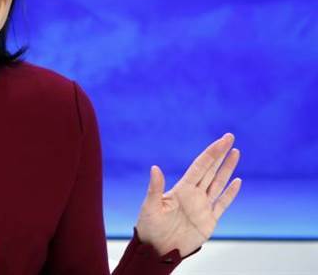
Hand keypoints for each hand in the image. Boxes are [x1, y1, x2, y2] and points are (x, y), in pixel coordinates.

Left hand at [135, 133, 241, 256]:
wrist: (157, 250)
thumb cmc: (150, 228)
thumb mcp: (150, 207)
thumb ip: (155, 188)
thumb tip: (155, 168)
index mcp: (182, 189)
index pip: (200, 166)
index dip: (211, 153)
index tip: (222, 140)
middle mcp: (194, 194)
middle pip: (211, 170)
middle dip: (220, 154)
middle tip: (230, 137)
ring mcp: (202, 207)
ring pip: (218, 183)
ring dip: (227, 169)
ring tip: (236, 153)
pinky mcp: (209, 221)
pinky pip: (222, 204)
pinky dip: (230, 193)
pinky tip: (237, 181)